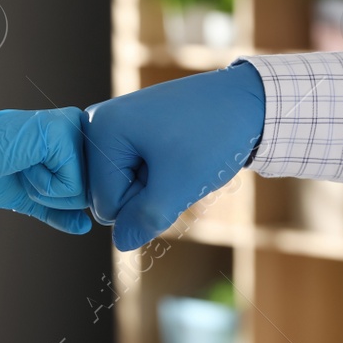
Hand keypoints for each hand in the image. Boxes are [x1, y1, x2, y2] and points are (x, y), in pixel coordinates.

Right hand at [0, 108, 91, 233]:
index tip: (25, 174)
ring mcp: (73, 128)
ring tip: (23, 165)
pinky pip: (73, 187)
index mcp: (70, 138)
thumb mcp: (30, 197)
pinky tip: (25, 163)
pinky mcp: (65, 135)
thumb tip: (85, 227)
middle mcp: (76, 127)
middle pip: (88, 192)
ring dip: (46, 191)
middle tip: (23, 170)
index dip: (54, 197)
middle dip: (53, 197)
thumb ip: (58, 210)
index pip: (86, 188)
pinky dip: (44, 186)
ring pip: (83, 192)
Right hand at [84, 63, 264, 250]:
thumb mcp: (179, 185)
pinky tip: (177, 154)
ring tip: (180, 158)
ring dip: (155, 185)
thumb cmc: (213, 136)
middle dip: (146, 193)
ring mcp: (113, 124)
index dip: (144, 203)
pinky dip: (158, 172)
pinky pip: (134, 171)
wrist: (245, 99)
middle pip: (110, 196)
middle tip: (178, 165)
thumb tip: (120, 244)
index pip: (105, 206)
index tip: (172, 171)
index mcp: (99, 131)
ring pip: (124, 186)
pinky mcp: (129, 128)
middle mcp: (97, 123)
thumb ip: (145, 220)